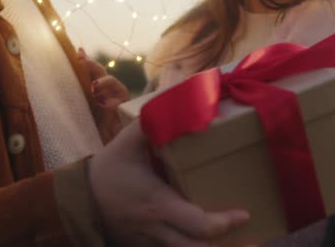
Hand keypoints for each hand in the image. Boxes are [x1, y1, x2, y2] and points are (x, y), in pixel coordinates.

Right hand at [89, 121, 249, 245]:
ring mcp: (151, 242)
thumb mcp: (128, 142)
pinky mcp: (147, 246)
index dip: (222, 223)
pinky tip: (214, 243)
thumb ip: (154, 123)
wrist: (78, 200)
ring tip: (244, 244)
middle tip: (256, 241)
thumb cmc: (108, 169)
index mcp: (157, 204)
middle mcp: (157, 229)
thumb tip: (182, 102)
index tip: (245, 214)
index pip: (196, 223)